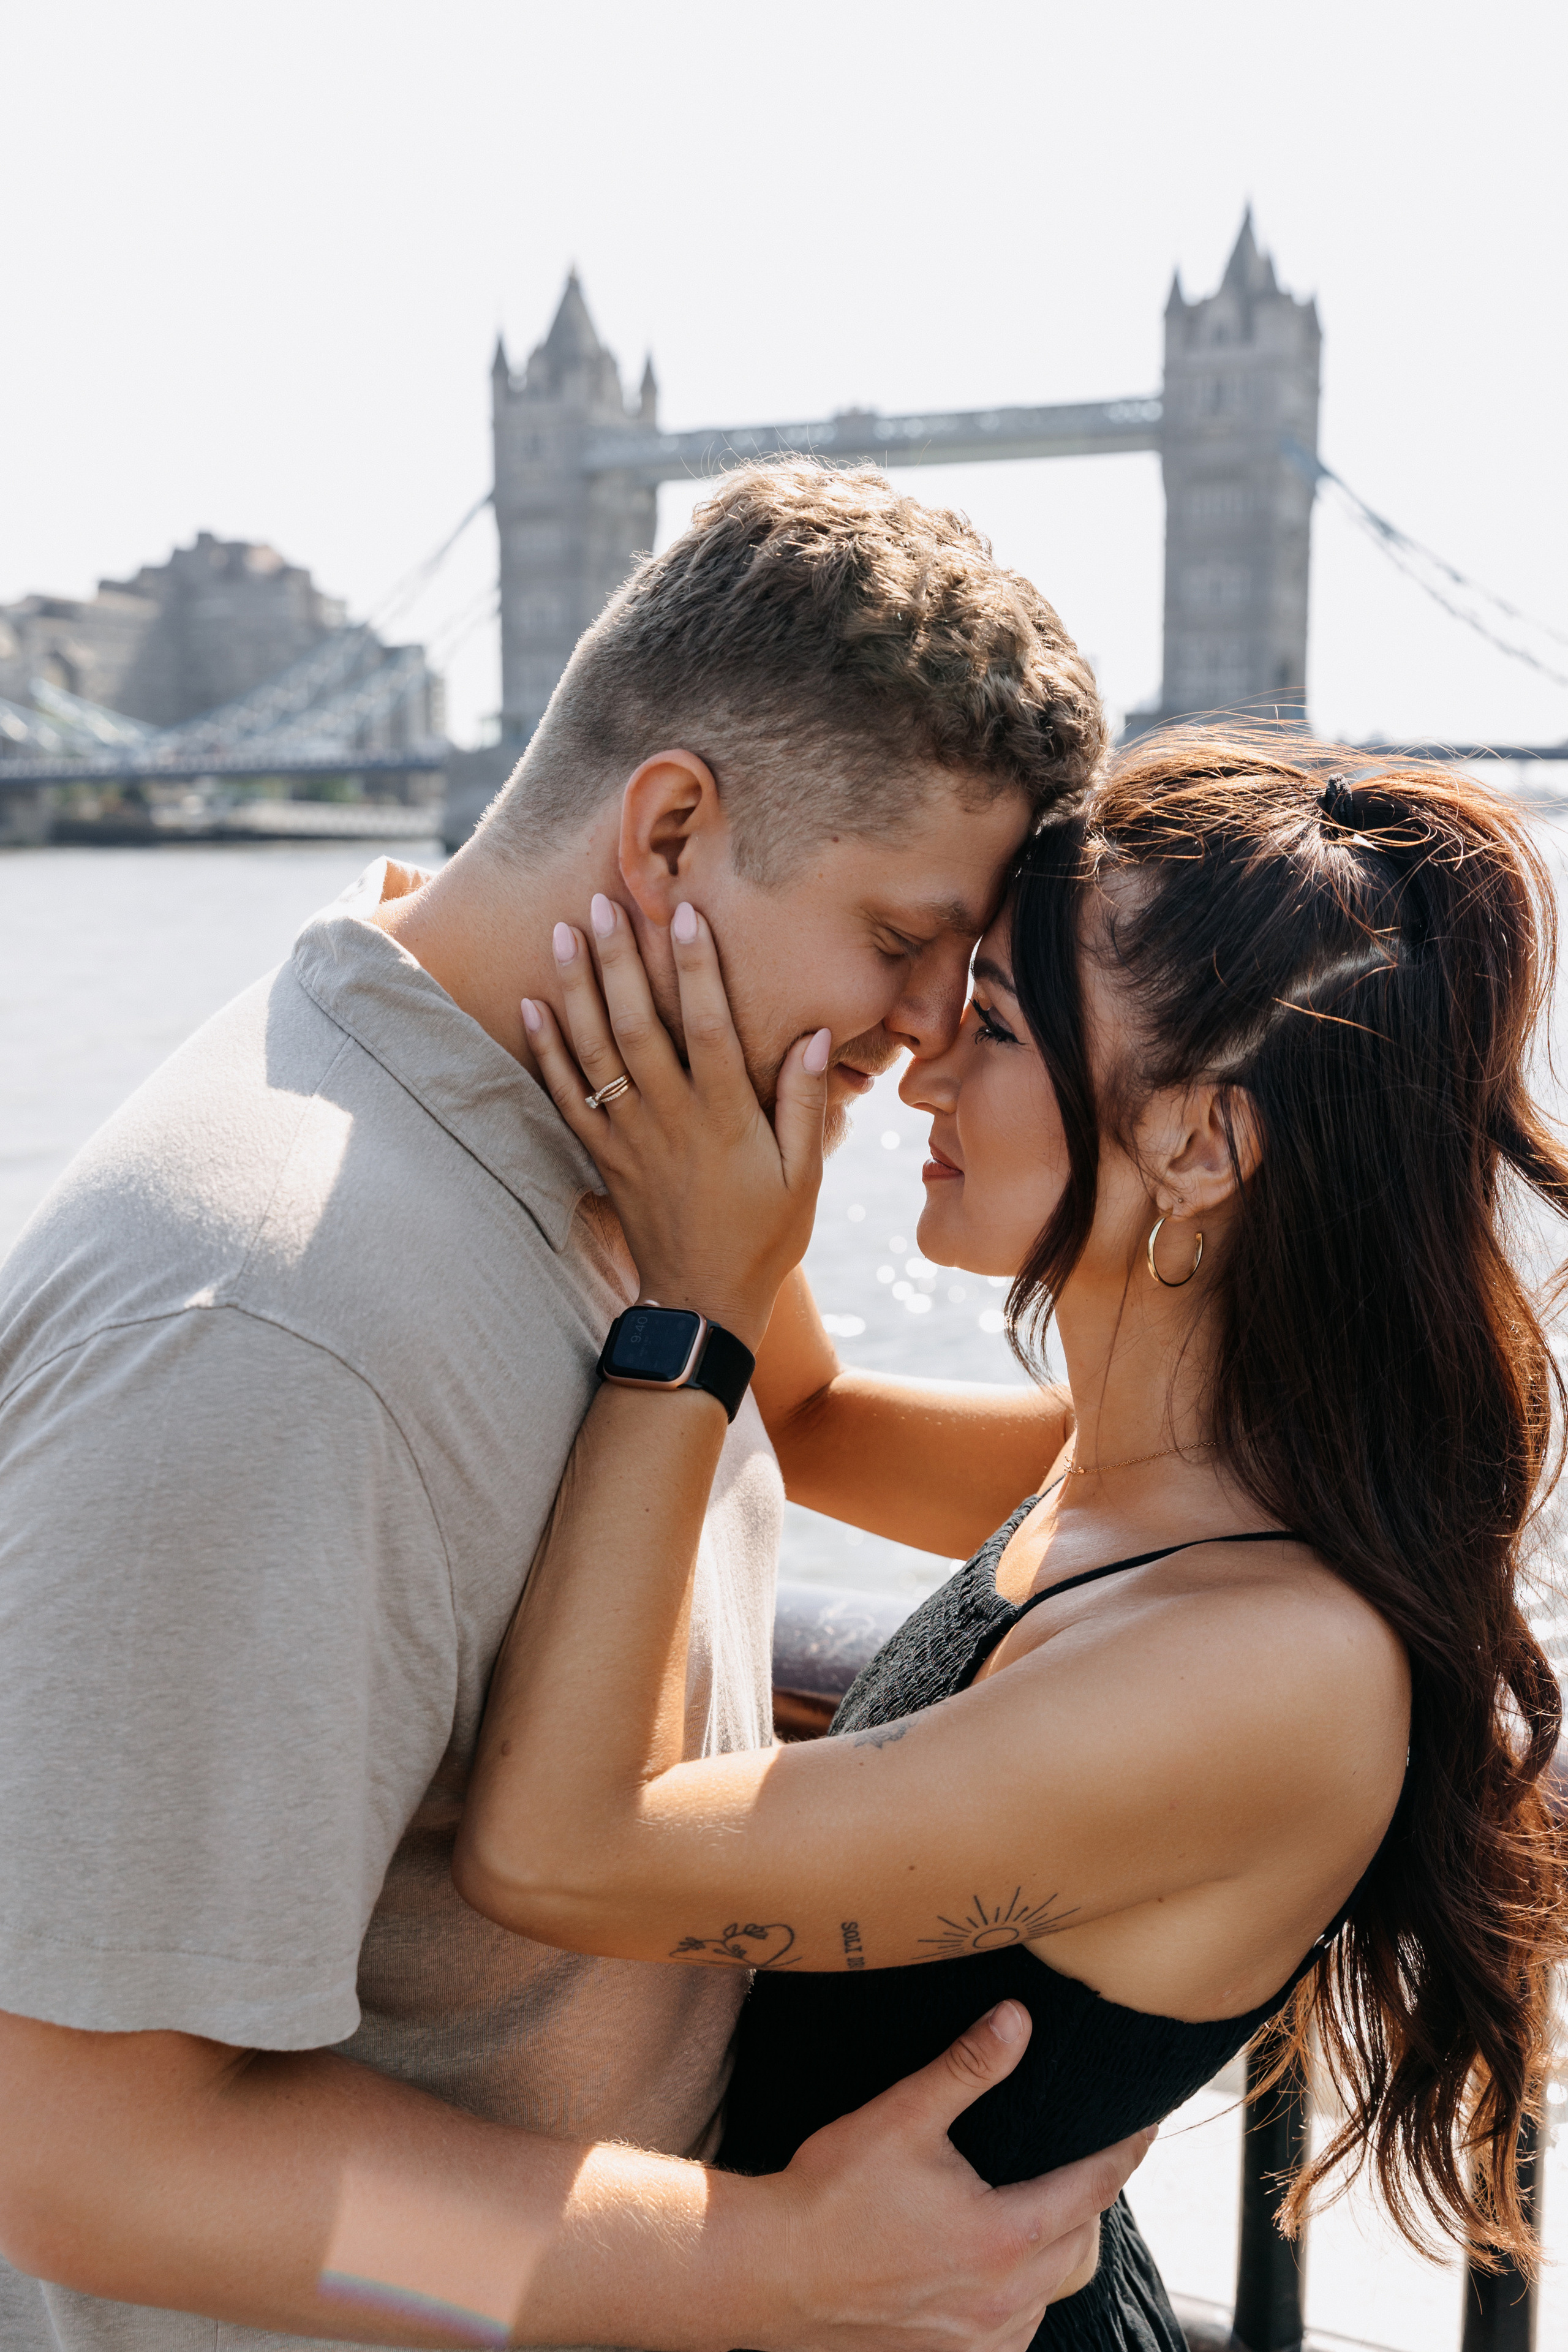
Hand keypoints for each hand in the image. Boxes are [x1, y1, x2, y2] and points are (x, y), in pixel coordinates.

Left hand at [523, 896, 829, 1349]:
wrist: (700, 1303)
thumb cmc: (764, 1236)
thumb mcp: (804, 1174)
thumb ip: (807, 1102)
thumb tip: (815, 1035)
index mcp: (725, 1117)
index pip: (707, 1027)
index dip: (694, 968)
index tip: (682, 914)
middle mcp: (670, 1118)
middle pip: (636, 1025)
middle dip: (618, 960)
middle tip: (601, 902)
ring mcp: (628, 1136)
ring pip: (594, 1051)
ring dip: (575, 989)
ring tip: (561, 933)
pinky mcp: (602, 1155)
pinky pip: (565, 1096)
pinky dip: (545, 1051)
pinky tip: (530, 1007)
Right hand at [756, 2001, 1152, 2351]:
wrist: (768, 2273)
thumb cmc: (831, 2193)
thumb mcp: (902, 2115)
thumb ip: (967, 2067)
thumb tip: (1018, 2019)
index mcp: (1002, 2236)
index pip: (1092, 2189)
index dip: (1123, 2154)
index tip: (1144, 2127)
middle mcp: (1001, 2298)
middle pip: (1081, 2246)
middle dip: (1091, 2203)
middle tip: (1089, 2163)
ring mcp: (975, 2339)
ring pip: (1049, 2297)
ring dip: (1057, 2256)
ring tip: (1047, 2216)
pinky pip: (1013, 2337)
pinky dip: (1021, 2303)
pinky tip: (1002, 2278)